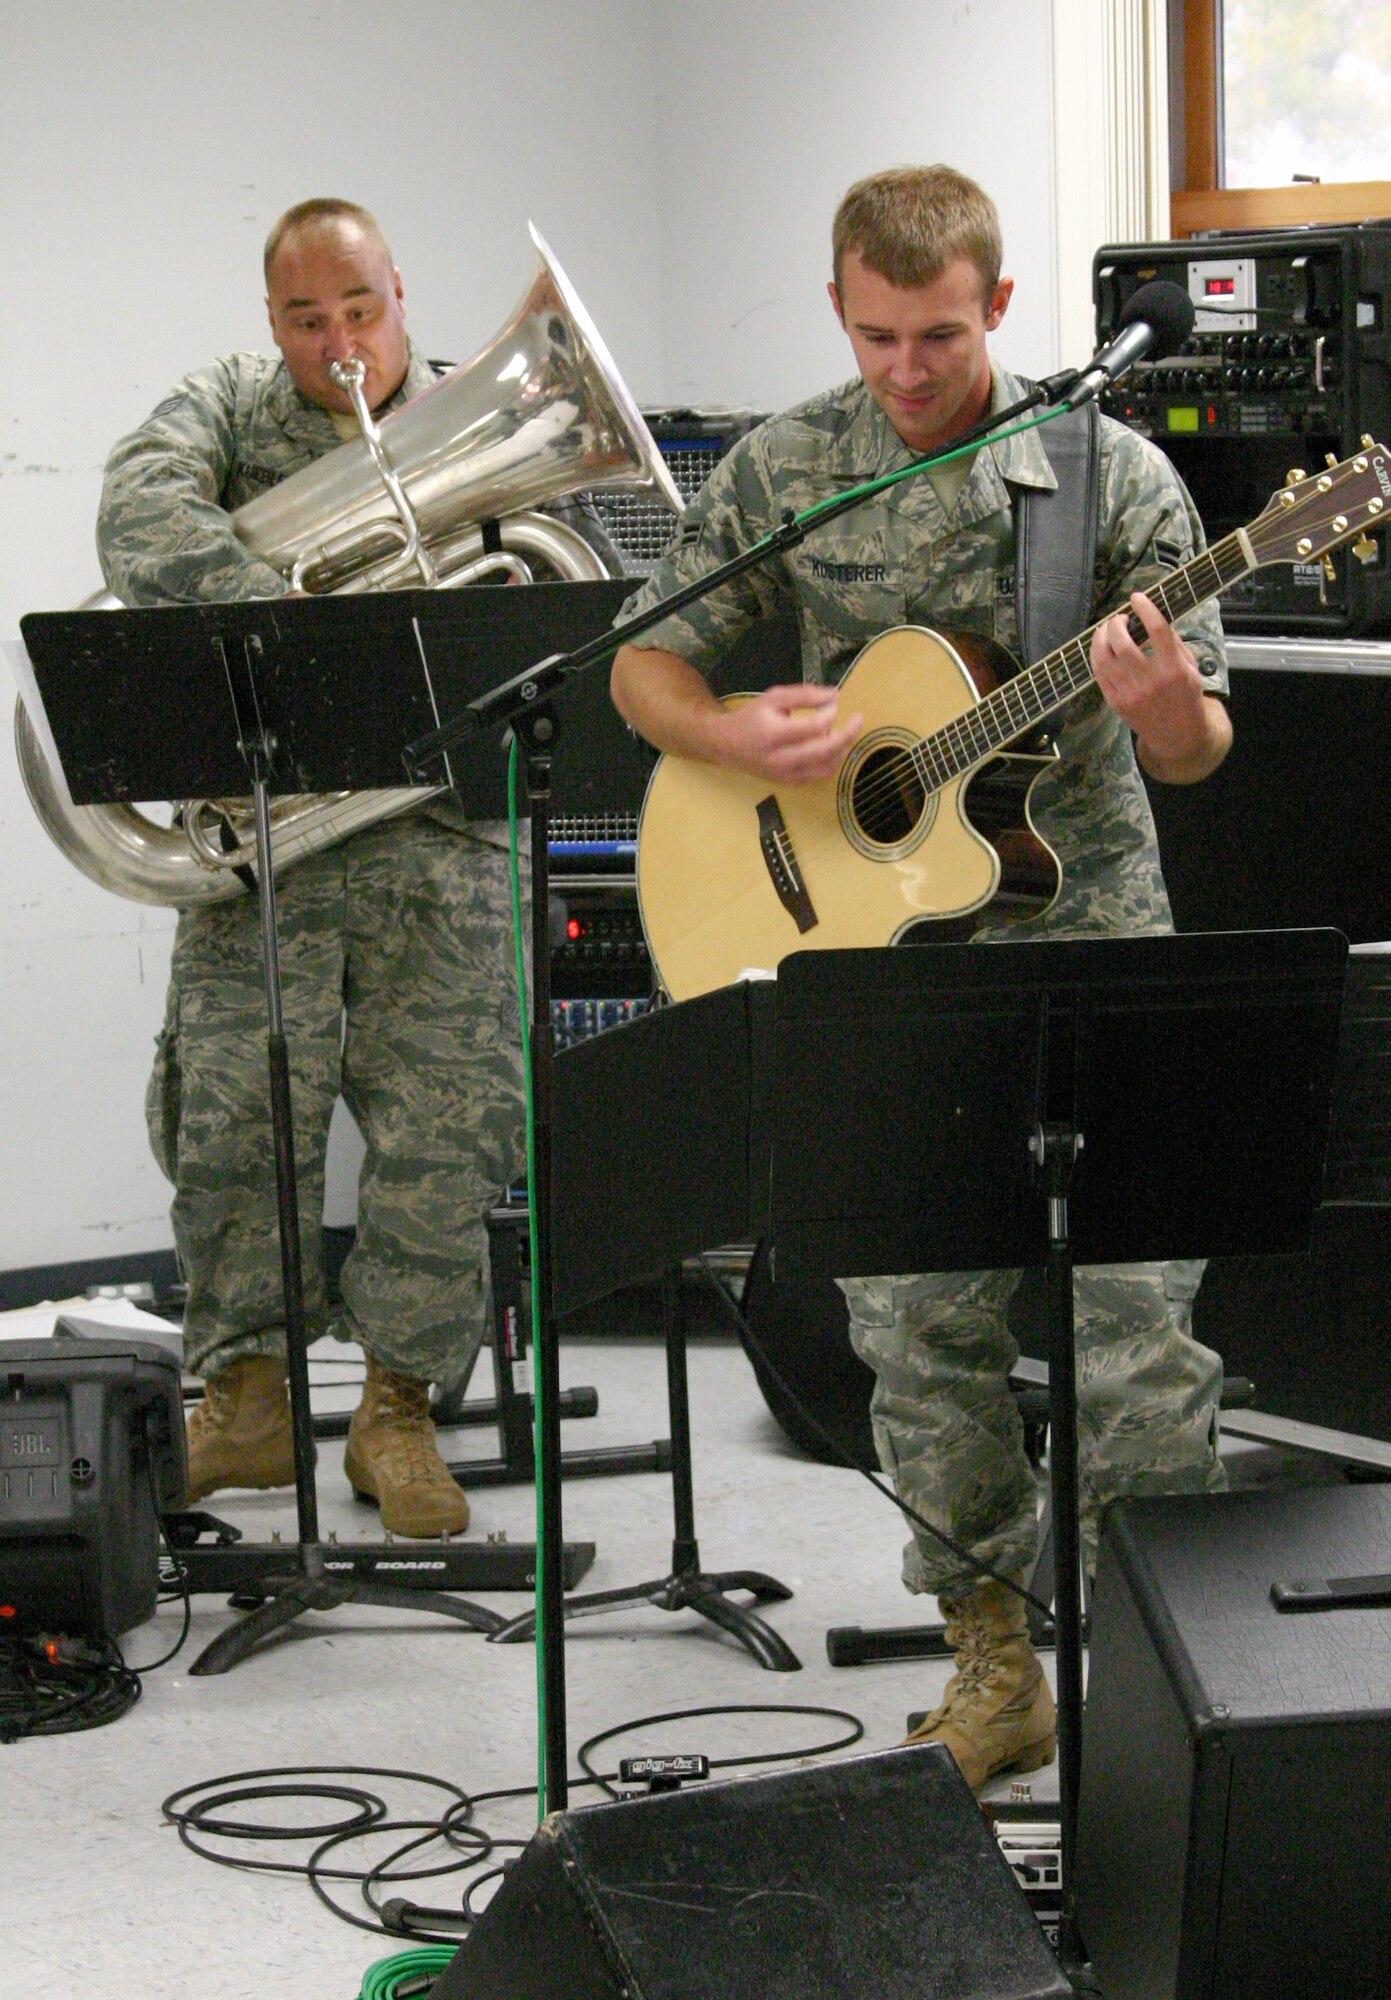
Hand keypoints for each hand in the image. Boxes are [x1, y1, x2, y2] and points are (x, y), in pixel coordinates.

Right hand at [718, 681, 862, 782]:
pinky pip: (820, 775)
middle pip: (826, 751)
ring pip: (827, 767)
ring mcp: (787, 774)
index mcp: (775, 734)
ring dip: (841, 749)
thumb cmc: (752, 718)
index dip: (830, 714)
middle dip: (847, 734)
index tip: (834, 703)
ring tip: (842, 732)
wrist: (727, 746)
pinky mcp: (790, 783)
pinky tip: (831, 747)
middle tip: (858, 719)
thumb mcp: (774, 698)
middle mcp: (782, 759)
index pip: (814, 727)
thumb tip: (835, 696)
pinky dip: (831, 761)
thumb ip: (804, 695)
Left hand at [1090, 592, 1230, 782]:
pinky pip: (1099, 674)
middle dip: (1115, 623)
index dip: (1145, 608)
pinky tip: (1101, 647)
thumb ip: (1173, 643)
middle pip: (1122, 642)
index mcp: (1174, 668)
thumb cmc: (1186, 695)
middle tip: (1118, 618)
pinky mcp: (1117, 703)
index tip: (1137, 597)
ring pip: (1104, 658)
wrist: (1178, 735)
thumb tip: (1152, 617)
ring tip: (1105, 629)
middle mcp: (1151, 681)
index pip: (1157, 629)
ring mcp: (1131, 693)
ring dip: (1100, 637)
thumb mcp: (1190, 667)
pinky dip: (1096, 656)